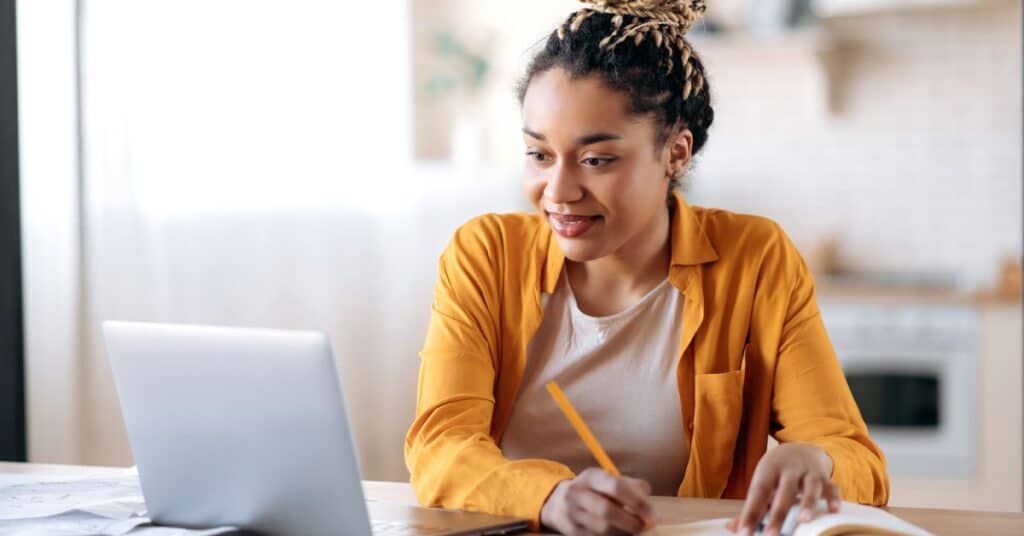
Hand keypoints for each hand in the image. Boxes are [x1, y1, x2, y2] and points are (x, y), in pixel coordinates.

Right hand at [540, 468, 655, 534]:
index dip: (637, 502)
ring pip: (602, 529)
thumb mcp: (606, 479)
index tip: (654, 516)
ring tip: (633, 531)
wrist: (556, 502)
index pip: (616, 487)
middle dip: (631, 522)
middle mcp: (577, 493)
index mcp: (591, 476)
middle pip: (607, 510)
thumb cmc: (591, 490)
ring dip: (623, 533)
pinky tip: (620, 535)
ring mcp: (571, 514)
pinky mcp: (571, 531)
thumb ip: (629, 484)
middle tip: (644, 527)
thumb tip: (647, 495)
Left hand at [727, 443, 839, 535]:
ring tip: (803, 520)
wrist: (799, 448)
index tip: (744, 533)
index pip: (758, 493)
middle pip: (783, 492)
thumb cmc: (777, 473)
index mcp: (768, 471)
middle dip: (778, 514)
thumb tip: (731, 528)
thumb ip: (752, 507)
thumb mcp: (763, 483)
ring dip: (807, 502)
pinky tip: (834, 510)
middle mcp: (789, 469)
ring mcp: (808, 472)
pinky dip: (834, 497)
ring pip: (810, 486)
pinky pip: (832, 486)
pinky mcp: (825, 476)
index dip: (750, 513)